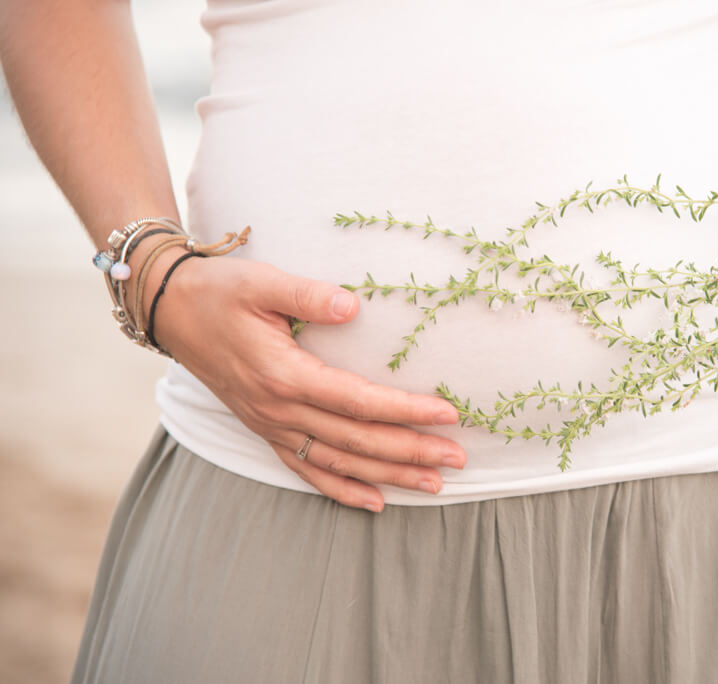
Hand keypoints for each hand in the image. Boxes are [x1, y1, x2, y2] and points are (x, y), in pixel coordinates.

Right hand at [143, 249, 466, 511]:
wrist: (171, 310)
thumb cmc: (219, 291)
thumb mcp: (261, 281)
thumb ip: (308, 295)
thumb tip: (353, 305)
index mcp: (284, 374)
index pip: (358, 401)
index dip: (405, 410)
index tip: (448, 414)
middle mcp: (279, 410)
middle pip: (356, 441)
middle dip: (410, 452)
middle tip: (457, 459)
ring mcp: (271, 426)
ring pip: (338, 463)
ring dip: (387, 476)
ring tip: (434, 486)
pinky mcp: (265, 430)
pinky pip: (307, 470)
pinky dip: (342, 490)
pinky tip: (375, 503)